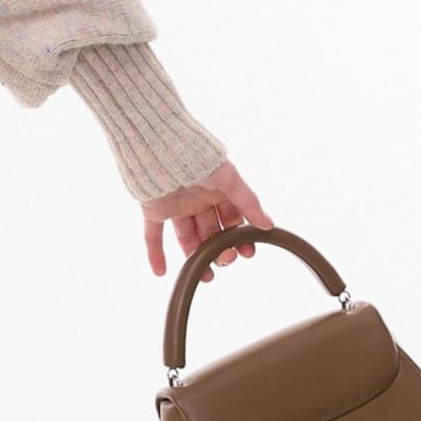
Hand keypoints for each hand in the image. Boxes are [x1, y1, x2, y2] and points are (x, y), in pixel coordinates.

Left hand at [139, 159, 272, 282]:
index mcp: (218, 189)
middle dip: (220, 248)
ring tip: (206, 275)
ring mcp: (174, 205)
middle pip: (211, 231)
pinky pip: (153, 235)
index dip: (240, 236)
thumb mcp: (228, 178)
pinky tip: (160, 272)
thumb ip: (248, 201)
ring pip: (187, 236)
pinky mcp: (152, 209)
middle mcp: (197, 199)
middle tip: (226, 260)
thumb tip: (268, 225)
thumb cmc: (197, 156)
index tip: (247, 253)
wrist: (159, 145)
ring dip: (196, 256)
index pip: (233, 218)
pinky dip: (155, 253)